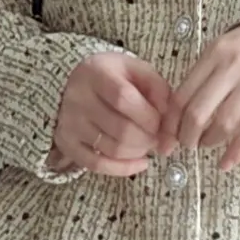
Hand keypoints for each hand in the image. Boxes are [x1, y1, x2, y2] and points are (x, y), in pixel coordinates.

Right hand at [49, 50, 173, 176]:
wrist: (75, 83)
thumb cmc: (113, 77)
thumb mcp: (137, 71)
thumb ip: (159, 91)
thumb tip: (171, 125)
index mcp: (96, 73)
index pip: (124, 99)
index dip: (149, 116)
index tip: (161, 121)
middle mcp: (78, 98)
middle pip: (121, 130)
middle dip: (148, 138)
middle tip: (158, 137)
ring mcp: (70, 124)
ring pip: (113, 150)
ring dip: (139, 152)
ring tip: (148, 144)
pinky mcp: (67, 144)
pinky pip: (98, 165)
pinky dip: (124, 169)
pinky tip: (141, 162)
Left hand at [159, 24, 239, 171]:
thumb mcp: (220, 55)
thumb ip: (200, 81)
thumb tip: (173, 121)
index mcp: (215, 54)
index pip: (183, 95)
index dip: (170, 123)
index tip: (166, 140)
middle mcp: (235, 65)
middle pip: (199, 111)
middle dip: (187, 136)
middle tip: (186, 145)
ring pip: (225, 122)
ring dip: (210, 141)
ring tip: (206, 144)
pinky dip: (236, 151)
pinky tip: (226, 163)